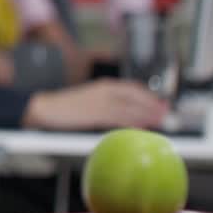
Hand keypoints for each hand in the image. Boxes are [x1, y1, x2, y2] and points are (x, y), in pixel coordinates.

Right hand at [21, 78, 168, 130]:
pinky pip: (117, 119)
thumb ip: (109, 105)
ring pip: (129, 109)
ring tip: (159, 121)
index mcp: (105, 85)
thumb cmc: (67, 106)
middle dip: (152, 106)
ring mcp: (100, 102)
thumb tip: (128, 114)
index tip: (162, 103)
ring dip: (145, 115)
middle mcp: (105, 92)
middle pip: (135, 98)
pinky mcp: (94, 114)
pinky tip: (140, 127)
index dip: (149, 96)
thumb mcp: (91, 101)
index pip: (133, 88)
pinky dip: (131, 123)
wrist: (46, 107)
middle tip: (166, 113)